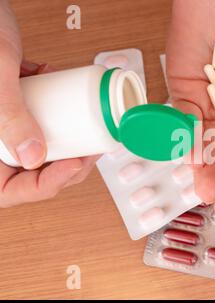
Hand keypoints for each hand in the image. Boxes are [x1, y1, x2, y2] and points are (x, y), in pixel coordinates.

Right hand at [0, 1, 97, 207]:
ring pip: (37, 141)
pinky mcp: (10, 98)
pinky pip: (35, 114)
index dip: (48, 184)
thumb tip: (36, 157)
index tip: (77, 164)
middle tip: (93, 148)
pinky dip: (54, 106)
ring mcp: (0, 117)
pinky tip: (62, 88)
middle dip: (67, 160)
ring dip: (66, 135)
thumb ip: (9, 115)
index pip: (10, 190)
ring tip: (89, 125)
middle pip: (31, 168)